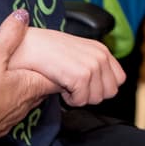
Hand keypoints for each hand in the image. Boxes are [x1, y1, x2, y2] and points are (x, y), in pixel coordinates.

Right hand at [0, 10, 52, 145]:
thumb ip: (9, 34)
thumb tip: (22, 15)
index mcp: (31, 86)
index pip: (59, 78)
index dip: (62, 68)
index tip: (61, 59)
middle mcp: (26, 105)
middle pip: (41, 89)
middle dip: (41, 75)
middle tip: (38, 62)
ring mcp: (11, 118)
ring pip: (24, 100)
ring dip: (22, 88)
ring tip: (14, 75)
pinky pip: (6, 111)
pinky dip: (4, 101)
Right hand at [10, 27, 124, 106]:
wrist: (25, 44)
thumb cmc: (45, 50)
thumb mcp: (77, 54)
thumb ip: (92, 66)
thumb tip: (100, 90)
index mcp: (102, 50)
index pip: (119, 80)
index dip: (100, 87)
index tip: (83, 83)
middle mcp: (101, 56)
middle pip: (109, 92)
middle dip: (90, 94)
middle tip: (72, 84)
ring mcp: (93, 65)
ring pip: (96, 99)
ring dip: (78, 96)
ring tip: (65, 81)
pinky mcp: (82, 76)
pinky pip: (81, 101)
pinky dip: (69, 99)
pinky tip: (60, 84)